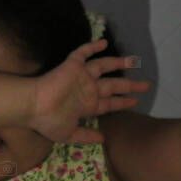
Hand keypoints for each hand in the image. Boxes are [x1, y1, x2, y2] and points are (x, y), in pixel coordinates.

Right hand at [29, 38, 150, 143]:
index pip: (109, 103)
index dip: (122, 102)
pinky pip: (83, 53)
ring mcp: (81, 76)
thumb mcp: (68, 134)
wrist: (34, 105)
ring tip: (134, 61)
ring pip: (104, 66)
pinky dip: (92, 46)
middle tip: (146, 85)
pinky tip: (103, 41)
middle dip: (130, 86)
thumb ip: (86, 135)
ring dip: (119, 63)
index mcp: (87, 105)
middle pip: (114, 86)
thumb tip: (103, 139)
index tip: (135, 102)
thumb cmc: (49, 120)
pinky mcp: (73, 65)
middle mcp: (87, 89)